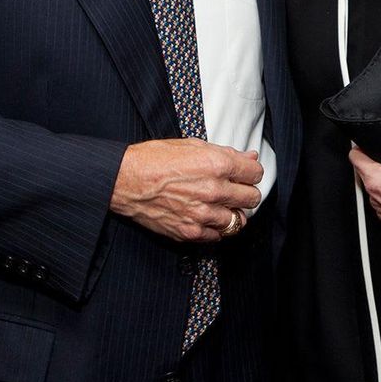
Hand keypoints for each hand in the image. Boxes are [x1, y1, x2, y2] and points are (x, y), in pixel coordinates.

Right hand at [111, 138, 262, 241]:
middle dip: (246, 192)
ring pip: (238, 221)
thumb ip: (225, 152)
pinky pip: (218, 236)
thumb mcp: (191, 145)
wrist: (124, 181)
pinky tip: (207, 217)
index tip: (244, 174)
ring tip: (220, 205)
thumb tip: (249, 157)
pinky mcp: (191, 232)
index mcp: (216, 164)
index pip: (256, 173)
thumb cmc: (153, 159)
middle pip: (252, 198)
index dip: (250, 172)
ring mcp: (203, 214)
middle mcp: (213, 190)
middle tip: (234, 190)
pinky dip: (216, 228)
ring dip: (232, 213)